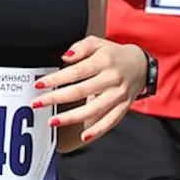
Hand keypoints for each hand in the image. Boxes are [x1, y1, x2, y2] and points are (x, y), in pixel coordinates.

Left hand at [36, 36, 148, 150]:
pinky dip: (98, 131)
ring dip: (72, 117)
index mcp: (103, 62)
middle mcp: (112, 79)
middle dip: (56, 98)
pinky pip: (111, 121)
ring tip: (53, 121)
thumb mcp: (97, 42)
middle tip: (38, 103)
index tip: (40, 84)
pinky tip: (84, 136)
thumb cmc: (113, 55)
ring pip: (94, 109)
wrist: (141, 66)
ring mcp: (118, 95)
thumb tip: (66, 56)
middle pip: (81, 91)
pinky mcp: (123, 107)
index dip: (57, 79)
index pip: (76, 71)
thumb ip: (80, 47)